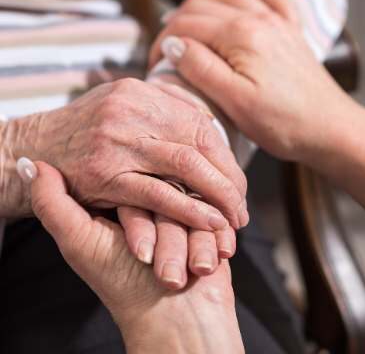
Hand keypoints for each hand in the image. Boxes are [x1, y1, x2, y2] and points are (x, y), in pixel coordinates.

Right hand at [9, 78, 246, 230]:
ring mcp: (118, 141)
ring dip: (216, 195)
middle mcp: (131, 111)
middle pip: (198, 144)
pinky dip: (188, 209)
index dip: (226, 157)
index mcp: (140, 93)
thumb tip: (208, 121)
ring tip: (233, 218)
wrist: (38, 146)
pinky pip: (157, 192)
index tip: (238, 183)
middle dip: (228, 179)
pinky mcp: (105, 174)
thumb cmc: (88, 131)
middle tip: (242, 206)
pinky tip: (209, 223)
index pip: (200, 124)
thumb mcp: (124, 106)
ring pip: (184, 166)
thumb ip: (164, 109)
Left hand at [26, 161, 244, 353]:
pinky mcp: (207, 223)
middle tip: (159, 272)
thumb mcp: (81, 243)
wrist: (178, 318)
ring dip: (188, 248)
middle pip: (167, 197)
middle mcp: (152, 205)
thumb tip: (31, 164)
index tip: (139, 256)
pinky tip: (202, 266)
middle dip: (168, 241)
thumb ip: (52, 203)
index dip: (139, 224)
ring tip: (179, 277)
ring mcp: (182, 214)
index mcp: (121, 205)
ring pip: (192, 208)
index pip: (134, 187)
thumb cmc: (126, 286)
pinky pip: (215, 217)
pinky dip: (208, 247)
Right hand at [149, 0, 349, 161]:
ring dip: (201, 6)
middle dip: (175, 26)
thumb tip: (173, 45)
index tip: (155, 64)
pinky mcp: (288, 30)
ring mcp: (276, 21)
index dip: (163, 44)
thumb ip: (202, 68)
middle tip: (166, 52)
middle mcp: (259, 19)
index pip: (186, 27)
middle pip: (202, 7)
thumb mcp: (235, 102)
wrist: (328, 129)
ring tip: (186, 25)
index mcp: (241, 36)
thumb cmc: (284, 122)